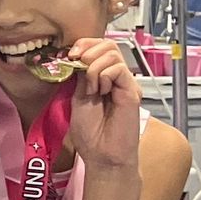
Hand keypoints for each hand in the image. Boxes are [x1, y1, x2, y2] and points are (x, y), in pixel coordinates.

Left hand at [62, 37, 141, 170]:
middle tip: (79, 68)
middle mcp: (115, 77)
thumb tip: (78, 56)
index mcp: (101, 77)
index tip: (69, 55)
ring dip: (94, 67)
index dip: (83, 44)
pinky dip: (103, 75)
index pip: (97, 47)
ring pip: (112, 53)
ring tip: (92, 89)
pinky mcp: (132, 90)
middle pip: (108, 44)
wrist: (103, 155)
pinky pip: (118, 69)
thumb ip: (81, 77)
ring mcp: (125, 83)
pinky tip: (101, 92)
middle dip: (88, 51)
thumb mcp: (79, 98)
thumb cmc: (91, 133)